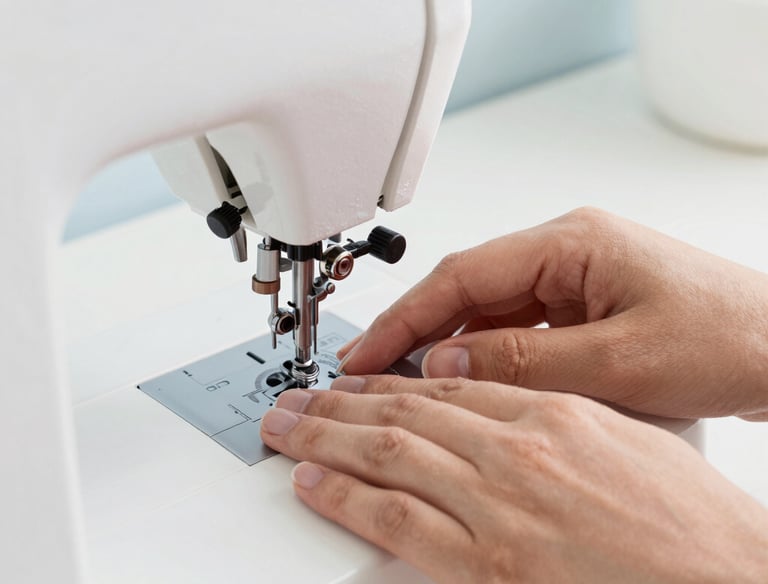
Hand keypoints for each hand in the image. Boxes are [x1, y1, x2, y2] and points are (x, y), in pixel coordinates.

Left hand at [260, 379, 767, 582]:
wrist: (728, 580)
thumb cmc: (690, 521)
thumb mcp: (625, 439)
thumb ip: (554, 416)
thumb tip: (502, 407)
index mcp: (554, 414)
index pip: (447, 388)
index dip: (389, 381)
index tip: (356, 378)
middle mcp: (519, 453)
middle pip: (406, 412)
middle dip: (342, 401)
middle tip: (299, 396)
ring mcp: (500, 507)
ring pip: (390, 454)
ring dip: (328, 438)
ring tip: (288, 427)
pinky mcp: (491, 566)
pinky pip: (400, 520)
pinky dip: (349, 498)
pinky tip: (315, 483)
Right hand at [338, 208, 767, 419]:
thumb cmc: (730, 338)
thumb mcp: (621, 362)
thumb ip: (525, 362)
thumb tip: (447, 364)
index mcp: (572, 243)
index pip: (462, 275)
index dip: (405, 316)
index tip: (366, 352)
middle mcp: (566, 251)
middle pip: (466, 288)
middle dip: (414, 331)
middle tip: (368, 372)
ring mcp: (573, 278)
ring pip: (486, 309)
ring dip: (446, 345)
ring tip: (403, 383)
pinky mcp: (582, 305)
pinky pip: (515, 326)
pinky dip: (482, 354)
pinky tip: (462, 381)